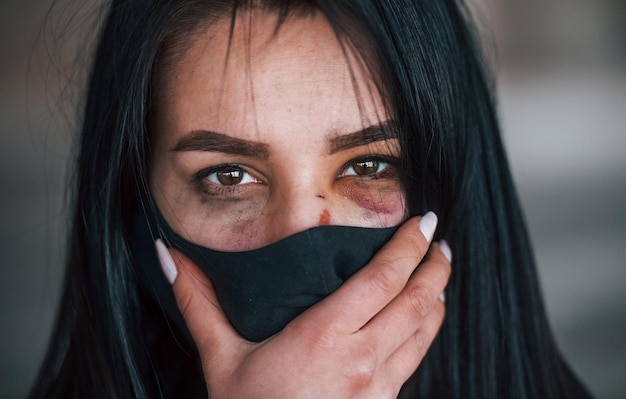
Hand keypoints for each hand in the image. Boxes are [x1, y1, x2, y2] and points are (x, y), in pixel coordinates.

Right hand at [156, 212, 450, 398]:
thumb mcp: (221, 359)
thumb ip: (199, 304)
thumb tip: (168, 257)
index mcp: (325, 337)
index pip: (383, 279)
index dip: (409, 246)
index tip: (424, 222)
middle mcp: (363, 359)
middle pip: (417, 300)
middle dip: (435, 265)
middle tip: (439, 240)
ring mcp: (379, 387)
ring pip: (425, 332)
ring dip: (437, 297)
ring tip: (438, 273)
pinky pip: (416, 359)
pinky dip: (425, 331)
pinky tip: (420, 321)